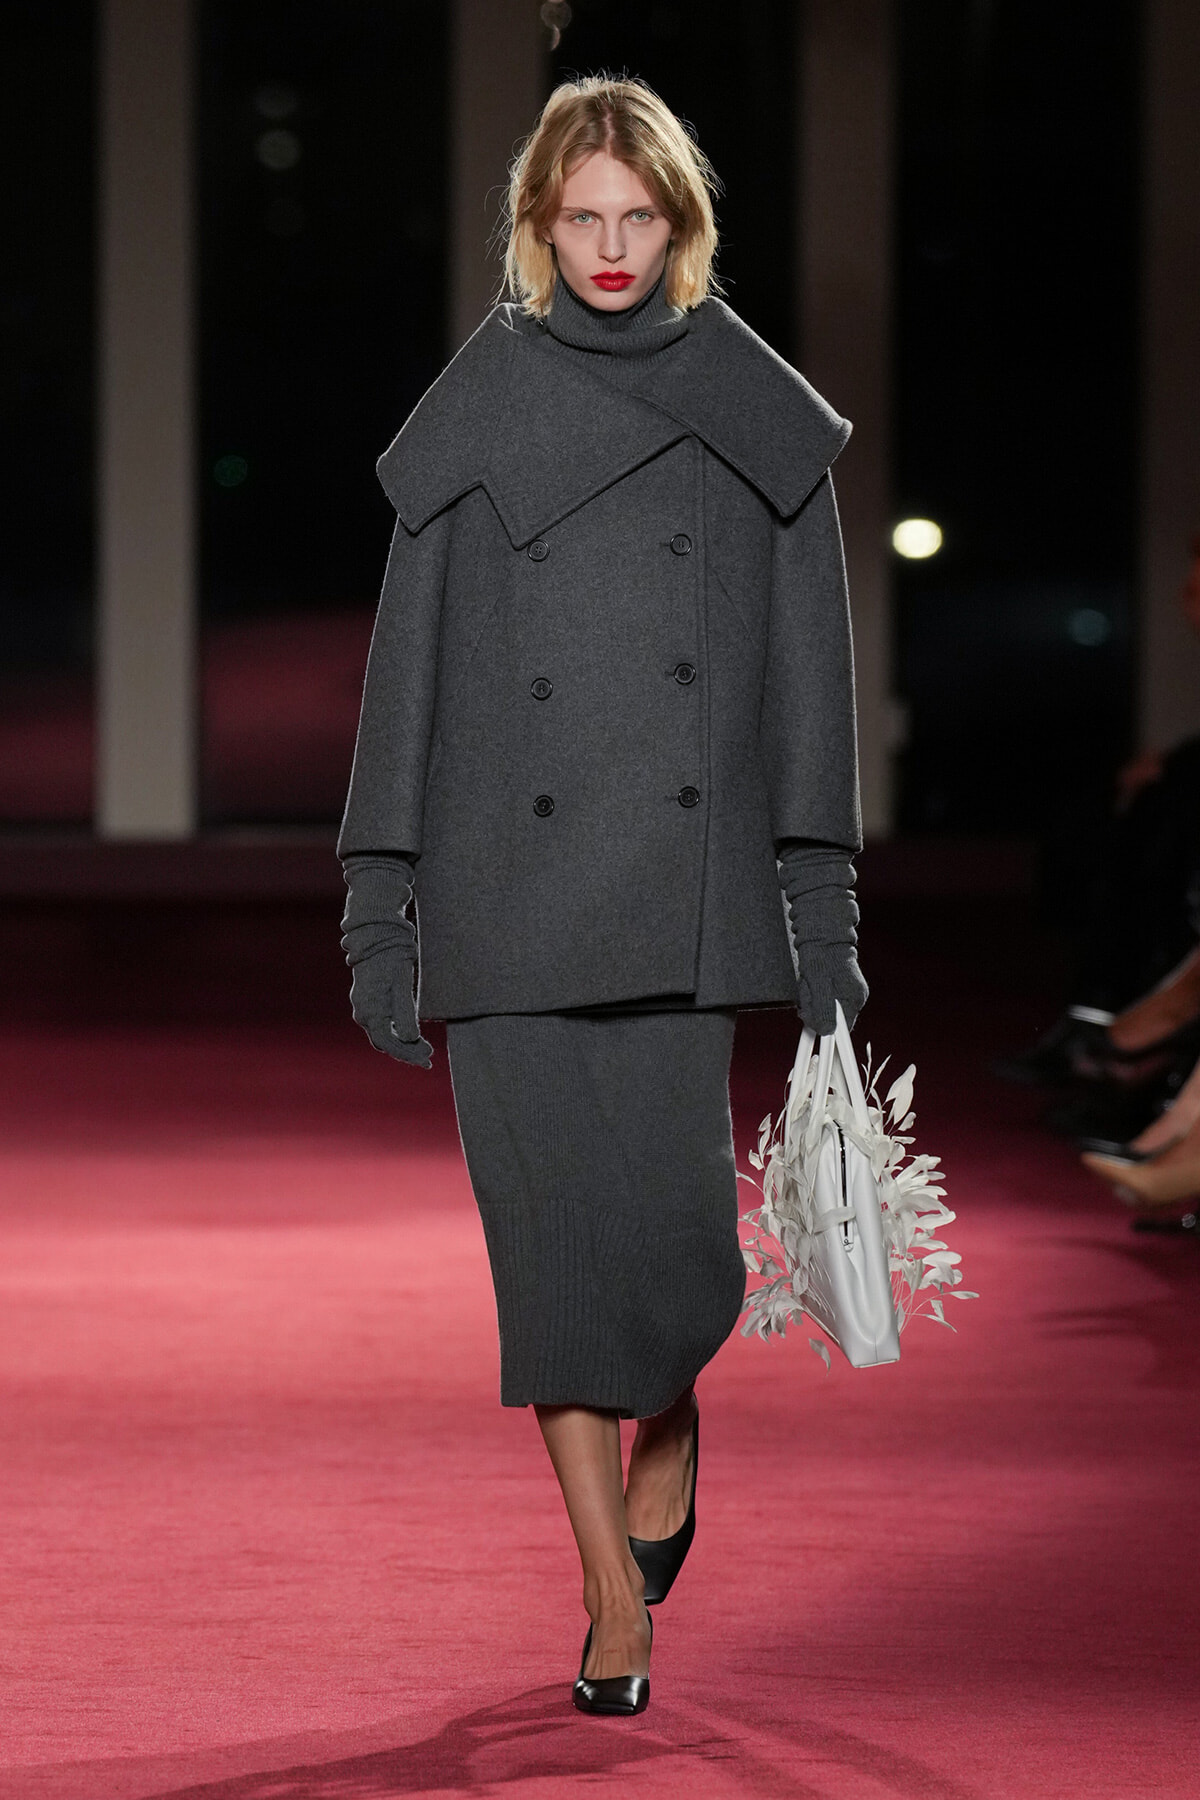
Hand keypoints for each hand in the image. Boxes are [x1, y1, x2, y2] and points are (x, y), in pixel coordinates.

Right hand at [349, 948, 433, 1068]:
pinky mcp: (368, 1000)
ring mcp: (363, 1007)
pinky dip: (395, 1031)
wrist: (376, 935)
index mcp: (371, 1012)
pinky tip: (410, 1033)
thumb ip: (404, 1013)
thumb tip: (409, 1039)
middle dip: (407, 1051)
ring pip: (382, 1034)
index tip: (427, 1060)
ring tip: (423, 1047)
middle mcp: (363, 1013)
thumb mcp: (402, 985)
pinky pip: (381, 1024)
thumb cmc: (391, 959)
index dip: (409, 1054)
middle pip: (385, 1042)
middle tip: (428, 1056)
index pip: (390, 1044)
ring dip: (402, 1043)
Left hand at [794, 942, 868, 1036]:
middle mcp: (853, 996)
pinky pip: (821, 998)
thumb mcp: (819, 984)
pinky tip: (809, 981)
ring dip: (810, 998)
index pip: (840, 1027)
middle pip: (830, 1018)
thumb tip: (827, 1031)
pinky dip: (811, 992)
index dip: (822, 1025)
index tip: (808, 1016)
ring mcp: (845, 991)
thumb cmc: (821, 953)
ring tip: (808, 981)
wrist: (820, 932)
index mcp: (854, 997)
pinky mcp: (835, 986)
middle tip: (808, 989)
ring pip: (822, 1008)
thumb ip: (823, 1009)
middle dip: (813, 1007)